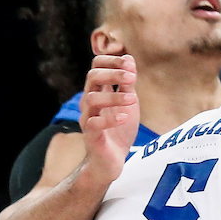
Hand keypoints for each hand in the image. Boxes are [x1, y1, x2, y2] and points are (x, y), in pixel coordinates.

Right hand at [79, 54, 140, 183]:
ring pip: (91, 99)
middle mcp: (89, 102)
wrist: (113, 161)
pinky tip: (124, 117)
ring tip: (132, 100)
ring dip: (114, 96)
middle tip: (132, 78)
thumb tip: (129, 58)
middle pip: (91, 77)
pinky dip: (110, 119)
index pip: (96, 66)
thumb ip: (127, 84)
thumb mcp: (128, 103)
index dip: (110, 61)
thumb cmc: (119, 131)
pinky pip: (94, 124)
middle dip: (112, 74)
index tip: (129, 63)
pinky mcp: (91, 136)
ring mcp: (88, 118)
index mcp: (98, 91)